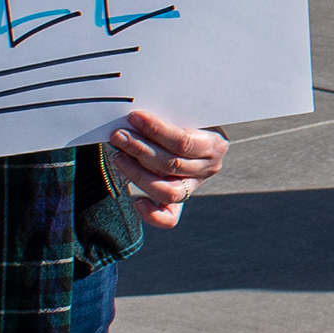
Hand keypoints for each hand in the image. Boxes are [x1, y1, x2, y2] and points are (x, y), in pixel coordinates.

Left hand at [105, 107, 226, 229]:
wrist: (186, 136)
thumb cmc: (180, 120)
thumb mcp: (181, 114)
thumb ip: (169, 116)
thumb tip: (137, 116)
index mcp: (214, 145)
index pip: (184, 141)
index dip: (157, 130)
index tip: (135, 117)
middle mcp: (207, 169)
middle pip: (172, 164)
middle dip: (140, 149)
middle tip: (118, 136)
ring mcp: (193, 187)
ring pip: (167, 190)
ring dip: (138, 174)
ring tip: (119, 156)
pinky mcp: (178, 203)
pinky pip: (169, 218)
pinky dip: (152, 214)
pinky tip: (136, 201)